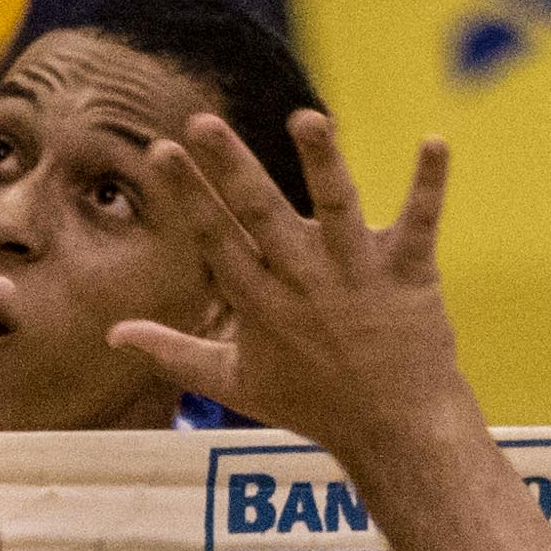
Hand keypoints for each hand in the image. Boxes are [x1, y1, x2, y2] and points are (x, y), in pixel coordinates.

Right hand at [110, 113, 469, 469]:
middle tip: (203, 121)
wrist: (396, 432)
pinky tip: (435, 140)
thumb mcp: (237, 384)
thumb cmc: (315, 405)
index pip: (216, 238)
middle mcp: (305, 283)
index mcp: (260, 302)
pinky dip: (428, 184)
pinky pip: (420, 223)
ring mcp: (358, 276)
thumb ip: (175, 353)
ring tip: (309, 118)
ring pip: (338, 208)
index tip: (161, 148)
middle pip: (262, 215)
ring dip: (323, 162)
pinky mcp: (410, 275)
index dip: (187, 194)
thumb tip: (115, 334)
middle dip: (231, 167)